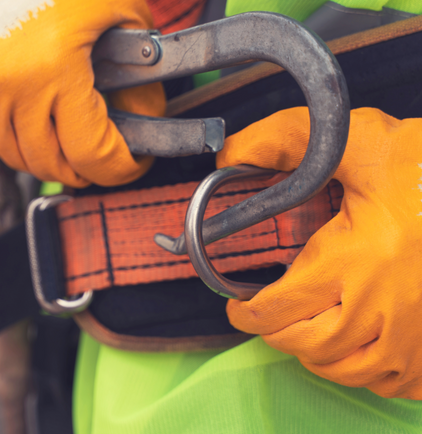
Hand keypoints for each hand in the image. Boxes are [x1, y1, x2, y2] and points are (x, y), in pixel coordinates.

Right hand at [0, 0, 165, 186]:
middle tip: (99, 147)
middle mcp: (8, 89)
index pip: (92, 155)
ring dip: (47, 151)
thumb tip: (150, 120)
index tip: (133, 162)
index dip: (120, 168)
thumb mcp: (116, 9)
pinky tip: (22, 107)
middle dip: (86, 164)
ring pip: (21, 160)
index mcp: (54, 67)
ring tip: (60, 122)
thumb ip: (144, 67)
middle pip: (56, 166)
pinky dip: (10, 137)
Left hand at [217, 107, 421, 398]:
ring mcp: (416, 334)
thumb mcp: (359, 140)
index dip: (245, 311)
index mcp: (354, 259)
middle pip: (307, 345)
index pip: (277, 307)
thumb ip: (286, 141)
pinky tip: (358, 347)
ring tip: (308, 331)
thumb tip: (229, 154)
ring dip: (317, 355)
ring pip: (346, 370)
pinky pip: (392, 382)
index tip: (238, 305)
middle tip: (269, 316)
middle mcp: (383, 305)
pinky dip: (366, 372)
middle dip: (277, 334)